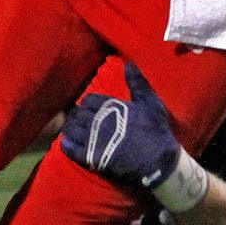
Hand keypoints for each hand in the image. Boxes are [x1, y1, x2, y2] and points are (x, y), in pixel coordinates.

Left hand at [60, 62, 183, 188]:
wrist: (158, 161)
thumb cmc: (156, 130)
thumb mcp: (150, 102)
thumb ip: (137, 83)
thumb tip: (129, 64)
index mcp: (111, 106)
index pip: (89, 100)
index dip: (88, 104)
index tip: (89, 109)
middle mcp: (99, 120)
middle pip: (78, 114)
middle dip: (78, 116)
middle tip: (80, 121)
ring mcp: (94, 140)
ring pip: (72, 130)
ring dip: (71, 129)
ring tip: (73, 131)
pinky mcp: (92, 158)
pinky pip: (71, 149)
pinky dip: (67, 145)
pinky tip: (67, 143)